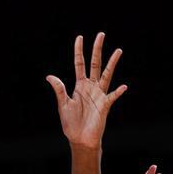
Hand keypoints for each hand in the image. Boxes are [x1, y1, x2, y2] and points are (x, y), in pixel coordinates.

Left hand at [47, 33, 126, 151]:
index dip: (79, 51)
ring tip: (118, 50)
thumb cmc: (71, 123)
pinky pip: (112, 97)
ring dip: (112, 63)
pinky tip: (123, 87)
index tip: (80, 37)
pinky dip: (117, 92)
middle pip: (94, 64)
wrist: (79, 139)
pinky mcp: (105, 105)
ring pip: (106, 75)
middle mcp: (91, 87)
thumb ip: (59, 90)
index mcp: (79, 86)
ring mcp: (99, 95)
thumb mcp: (63, 105)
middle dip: (97, 50)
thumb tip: (49, 76)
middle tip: (101, 34)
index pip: (79, 64)